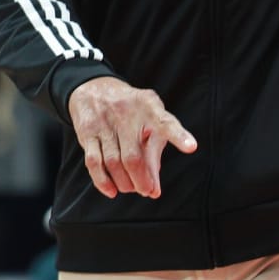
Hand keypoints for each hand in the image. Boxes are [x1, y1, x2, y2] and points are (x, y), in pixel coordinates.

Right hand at [67, 76, 197, 199]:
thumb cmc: (131, 111)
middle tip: (147, 191)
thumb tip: (154, 190)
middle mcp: (126, 113)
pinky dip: (103, 182)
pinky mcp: (87, 132)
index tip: (191, 147)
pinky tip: (112, 191)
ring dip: (124, 183)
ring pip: (113, 163)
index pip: (165, 122)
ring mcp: (104, 122)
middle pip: (133, 157)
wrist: (94, 88)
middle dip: (141, 180)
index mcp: (149, 106)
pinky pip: (93, 163)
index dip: (179, 136)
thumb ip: (154, 153)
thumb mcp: (149, 120)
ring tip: (131, 188)